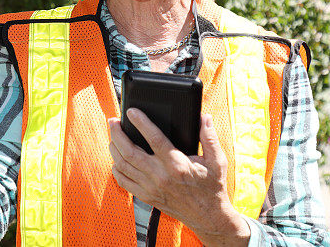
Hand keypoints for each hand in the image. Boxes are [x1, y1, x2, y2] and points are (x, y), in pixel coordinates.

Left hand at [108, 111, 249, 246]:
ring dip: (114, 148)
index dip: (141, 123)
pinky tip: (116, 159)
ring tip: (112, 136)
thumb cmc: (212, 187)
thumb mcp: (217, 160)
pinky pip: (124, 181)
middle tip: (113, 121)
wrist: (208, 217)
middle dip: (117, 133)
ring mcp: (151, 188)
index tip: (132, 111)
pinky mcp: (147, 197)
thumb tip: (204, 117)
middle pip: (130, 151)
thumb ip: (209, 137)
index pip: (154, 139)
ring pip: (123, 165)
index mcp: (177, 164)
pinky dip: (116, 169)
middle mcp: (160, 176)